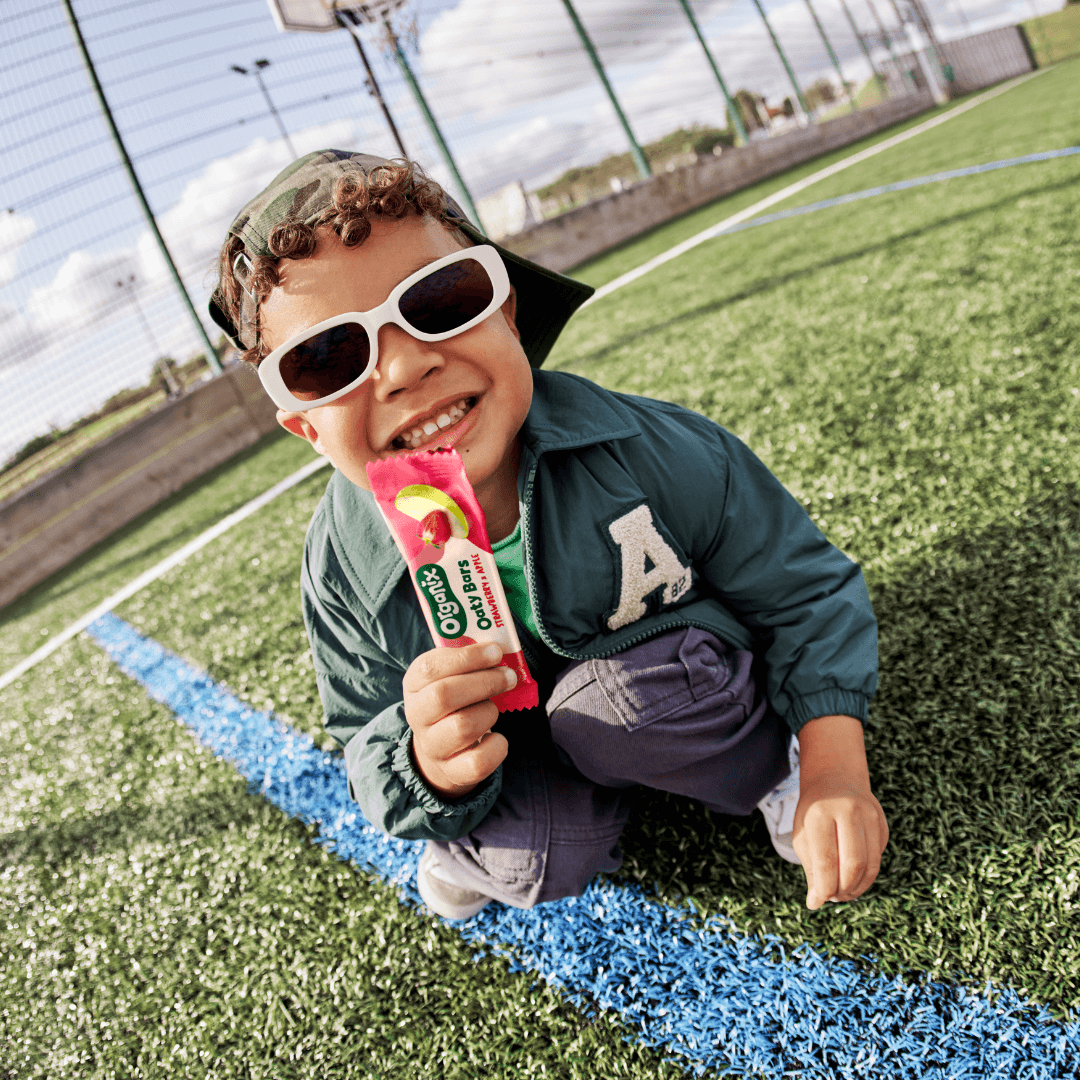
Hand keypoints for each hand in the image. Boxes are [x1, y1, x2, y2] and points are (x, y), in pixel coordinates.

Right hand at [402, 642, 513, 799]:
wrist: (441, 751)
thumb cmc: (454, 702)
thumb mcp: (451, 676)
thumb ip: (468, 660)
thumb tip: (499, 649)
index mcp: (414, 685)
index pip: (430, 667)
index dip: (467, 657)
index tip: (495, 652)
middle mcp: (417, 716)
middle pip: (444, 695)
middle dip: (484, 682)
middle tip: (509, 676)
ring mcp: (433, 747)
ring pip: (463, 726)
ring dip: (489, 712)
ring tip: (494, 708)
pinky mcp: (453, 771)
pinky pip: (479, 761)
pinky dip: (497, 746)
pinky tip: (497, 737)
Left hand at [791, 715, 888, 910]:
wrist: (836, 780)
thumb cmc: (813, 813)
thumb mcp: (802, 834)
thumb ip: (811, 867)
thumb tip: (816, 902)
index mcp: (821, 813)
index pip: (826, 860)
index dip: (823, 888)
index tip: (816, 902)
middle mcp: (849, 811)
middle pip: (853, 864)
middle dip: (843, 889)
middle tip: (834, 897)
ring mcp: (870, 815)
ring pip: (871, 864)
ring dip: (858, 887)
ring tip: (844, 892)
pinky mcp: (883, 823)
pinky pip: (878, 857)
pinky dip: (867, 874)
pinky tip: (854, 875)